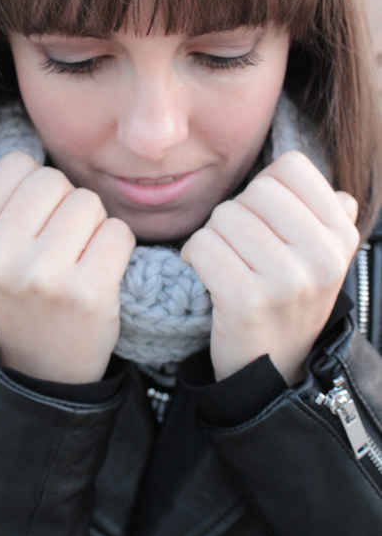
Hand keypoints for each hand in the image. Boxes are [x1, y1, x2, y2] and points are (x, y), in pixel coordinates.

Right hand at [0, 150, 135, 383]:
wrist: (45, 365)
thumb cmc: (17, 297)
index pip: (18, 164)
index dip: (36, 188)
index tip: (36, 221)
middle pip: (55, 181)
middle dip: (66, 205)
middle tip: (62, 242)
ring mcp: (43, 277)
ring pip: (89, 202)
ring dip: (93, 226)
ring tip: (79, 257)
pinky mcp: (88, 293)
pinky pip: (118, 232)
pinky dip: (117, 246)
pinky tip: (100, 269)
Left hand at [181, 151, 359, 384]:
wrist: (272, 368)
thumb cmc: (288, 302)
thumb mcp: (322, 261)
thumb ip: (331, 221)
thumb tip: (340, 195)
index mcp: (341, 234)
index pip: (289, 167)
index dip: (265, 189)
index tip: (266, 221)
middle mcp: (321, 256)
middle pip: (253, 191)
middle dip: (237, 214)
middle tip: (241, 249)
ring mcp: (286, 280)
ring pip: (223, 217)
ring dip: (213, 237)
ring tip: (226, 264)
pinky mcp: (246, 300)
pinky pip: (202, 246)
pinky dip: (193, 256)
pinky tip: (206, 274)